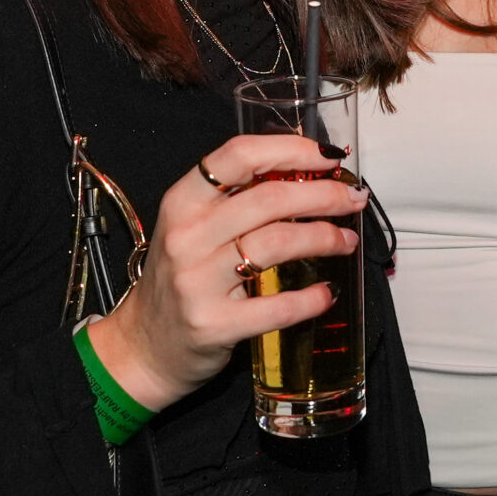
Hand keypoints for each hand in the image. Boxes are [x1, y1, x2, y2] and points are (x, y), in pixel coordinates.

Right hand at [84, 133, 365, 414]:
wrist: (144, 345)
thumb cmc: (180, 278)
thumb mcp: (193, 228)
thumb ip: (236, 200)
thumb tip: (306, 170)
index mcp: (182, 202)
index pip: (239, 156)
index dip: (291, 149)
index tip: (328, 157)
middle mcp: (187, 236)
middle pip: (270, 199)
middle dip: (324, 195)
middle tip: (352, 199)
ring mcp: (198, 282)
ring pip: (277, 243)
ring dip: (324, 238)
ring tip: (346, 241)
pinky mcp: (215, 325)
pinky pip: (277, 307)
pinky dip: (310, 299)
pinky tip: (326, 293)